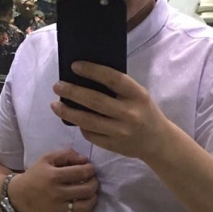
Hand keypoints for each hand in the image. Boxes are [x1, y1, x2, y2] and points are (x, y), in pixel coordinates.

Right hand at [8, 149, 98, 211]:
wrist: (20, 194)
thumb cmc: (36, 174)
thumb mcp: (47, 158)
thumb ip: (66, 154)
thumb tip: (85, 160)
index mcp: (55, 176)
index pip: (81, 172)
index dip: (90, 169)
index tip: (89, 168)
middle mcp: (57, 193)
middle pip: (87, 190)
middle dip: (94, 183)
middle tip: (92, 180)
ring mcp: (58, 208)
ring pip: (85, 207)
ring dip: (93, 199)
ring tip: (90, 194)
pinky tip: (85, 208)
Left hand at [51, 63, 168, 161]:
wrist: (157, 142)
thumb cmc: (145, 112)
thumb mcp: (139, 95)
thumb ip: (119, 88)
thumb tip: (87, 78)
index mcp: (137, 95)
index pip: (112, 79)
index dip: (92, 71)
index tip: (74, 66)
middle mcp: (129, 113)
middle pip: (94, 101)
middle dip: (72, 92)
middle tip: (57, 86)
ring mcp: (120, 132)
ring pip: (87, 121)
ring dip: (68, 112)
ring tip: (55, 104)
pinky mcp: (113, 145)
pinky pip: (90, 134)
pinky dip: (80, 126)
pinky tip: (73, 119)